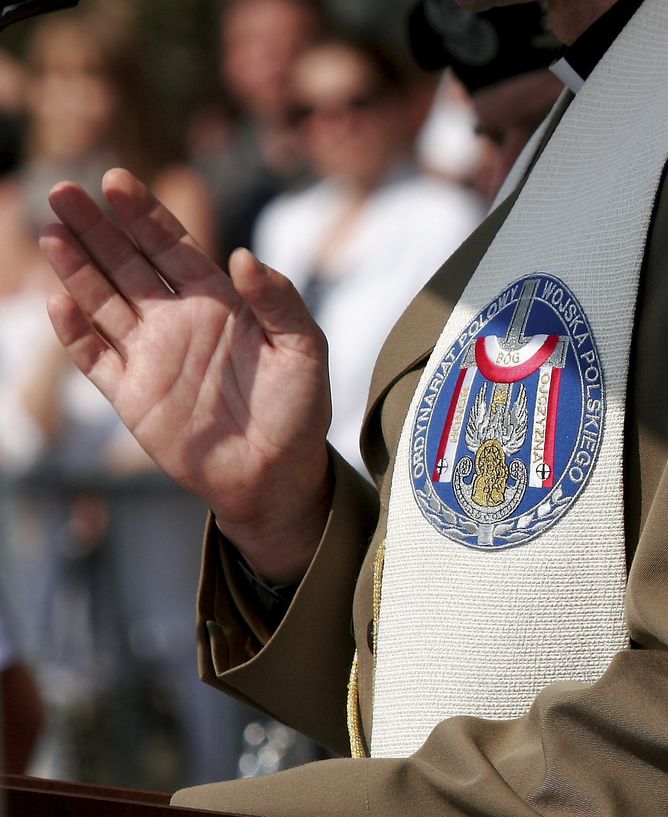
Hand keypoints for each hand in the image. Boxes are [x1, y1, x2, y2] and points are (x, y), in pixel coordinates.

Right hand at [39, 169, 332, 582]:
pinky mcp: (132, 395)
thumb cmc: (299, 410)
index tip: (117, 181)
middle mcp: (178, 322)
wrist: (278, 475)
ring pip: (104, 301)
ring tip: (52, 231)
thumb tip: (244, 257)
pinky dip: (75, 332)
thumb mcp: (306, 350)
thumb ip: (280, 301)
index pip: (173, 247)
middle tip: (64, 191)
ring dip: (77, 267)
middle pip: (128, 264)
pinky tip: (59, 300)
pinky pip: (95, 357)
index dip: (144, 214)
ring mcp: (151, 356)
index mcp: (219, 303)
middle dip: (98, 227)